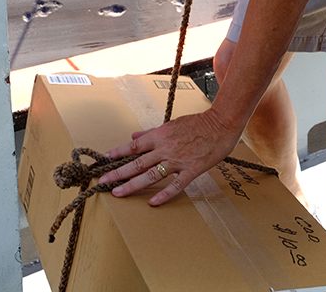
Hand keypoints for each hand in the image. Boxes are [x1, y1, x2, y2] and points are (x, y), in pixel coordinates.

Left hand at [99, 110, 241, 205]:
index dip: (118, 153)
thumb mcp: (172, 124)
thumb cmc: (198, 123)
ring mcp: (178, 160)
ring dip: (133, 185)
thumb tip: (134, 136)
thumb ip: (152, 132)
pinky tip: (153, 202)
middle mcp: (165, 148)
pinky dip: (164, 194)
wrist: (222, 123)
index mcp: (160, 135)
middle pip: (137, 163)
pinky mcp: (191, 169)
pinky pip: (176, 184)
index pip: (134, 146)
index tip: (105, 160)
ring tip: (119, 193)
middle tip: (103, 182)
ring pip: (151, 175)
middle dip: (118, 173)